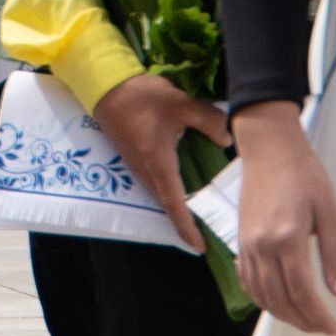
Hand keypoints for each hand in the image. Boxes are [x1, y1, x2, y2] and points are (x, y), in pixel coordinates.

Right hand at [95, 72, 232, 239]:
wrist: (108, 88)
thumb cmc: (143, 98)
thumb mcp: (182, 104)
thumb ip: (210, 121)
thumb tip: (227, 140)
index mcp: (158, 163)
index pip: (174, 204)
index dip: (187, 228)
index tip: (201, 247)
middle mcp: (147, 173)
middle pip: (170, 206)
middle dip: (189, 223)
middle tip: (214, 232)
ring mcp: (140, 169)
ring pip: (164, 197)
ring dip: (182, 209)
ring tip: (207, 214)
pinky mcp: (139, 162)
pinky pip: (159, 186)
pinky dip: (176, 195)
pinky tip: (193, 187)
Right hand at [231, 104, 335, 333]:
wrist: (268, 149)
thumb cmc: (302, 173)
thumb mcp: (330, 210)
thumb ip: (334, 253)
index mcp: (287, 238)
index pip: (302, 293)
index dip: (320, 318)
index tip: (335, 331)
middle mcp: (262, 247)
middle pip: (280, 301)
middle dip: (304, 323)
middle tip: (325, 330)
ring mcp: (247, 246)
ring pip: (262, 297)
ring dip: (284, 316)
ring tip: (307, 321)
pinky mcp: (241, 243)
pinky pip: (248, 283)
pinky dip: (263, 300)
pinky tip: (278, 302)